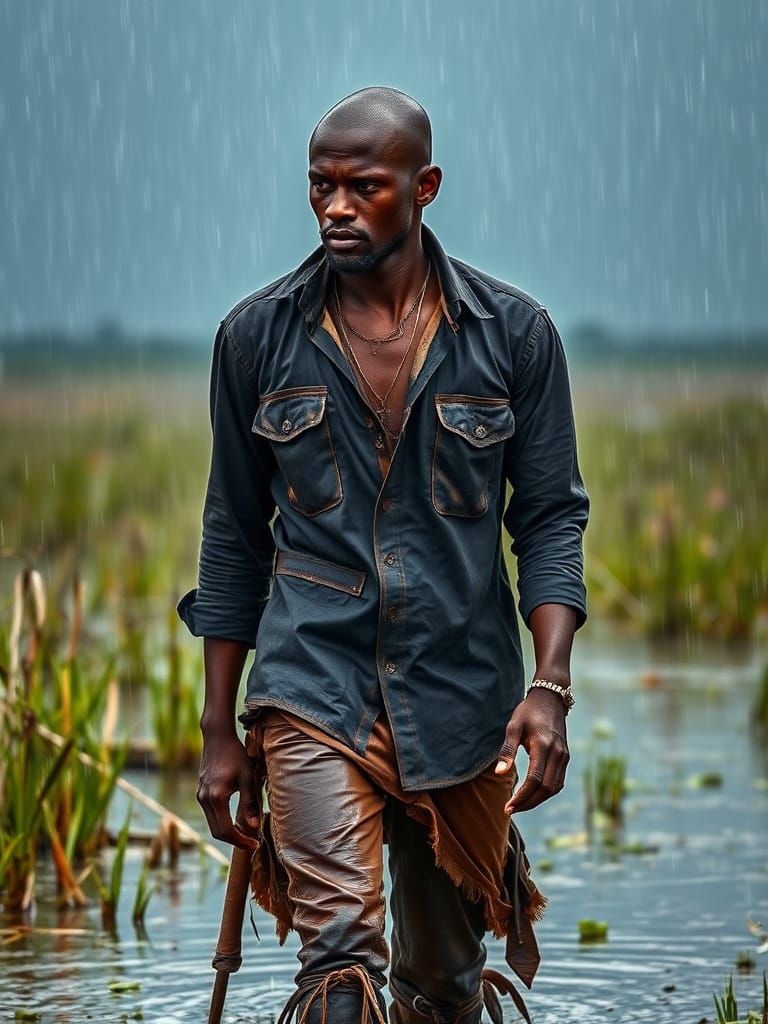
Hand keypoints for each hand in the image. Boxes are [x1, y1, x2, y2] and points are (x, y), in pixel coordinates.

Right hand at [196, 731, 262, 848]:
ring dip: (228, 833)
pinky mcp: (200, 792)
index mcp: (216, 797)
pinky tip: (235, 821)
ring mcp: (200, 796)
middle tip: (252, 843)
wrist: (217, 737)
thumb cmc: (235, 754)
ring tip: (246, 833)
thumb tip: (254, 826)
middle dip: (234, 841)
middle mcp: (204, 799)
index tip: (255, 843)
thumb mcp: (247, 776)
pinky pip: (210, 815)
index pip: (226, 831)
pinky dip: (222, 822)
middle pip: (217, 832)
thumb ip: (251, 802)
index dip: (241, 841)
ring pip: (212, 825)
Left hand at [494, 687, 569, 813]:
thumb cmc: (528, 711)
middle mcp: (557, 753)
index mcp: (543, 745)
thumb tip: (499, 774)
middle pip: (546, 788)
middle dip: (529, 803)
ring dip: (538, 800)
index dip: (521, 797)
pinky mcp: (566, 757)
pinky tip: (532, 794)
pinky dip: (546, 792)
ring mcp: (564, 756)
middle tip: (511, 809)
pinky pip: (558, 781)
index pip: (534, 780)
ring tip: (520, 805)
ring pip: (555, 788)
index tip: (508, 807)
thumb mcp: (513, 726)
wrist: (550, 698)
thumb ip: (507, 750)